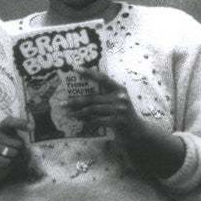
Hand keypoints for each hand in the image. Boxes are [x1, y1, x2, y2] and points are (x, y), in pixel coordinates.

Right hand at [0, 116, 30, 185]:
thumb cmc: (8, 149)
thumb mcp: (14, 138)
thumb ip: (22, 133)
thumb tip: (31, 127)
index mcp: (0, 127)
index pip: (9, 121)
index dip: (20, 123)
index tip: (31, 128)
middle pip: (19, 143)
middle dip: (23, 150)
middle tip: (18, 151)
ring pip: (14, 153)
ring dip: (16, 158)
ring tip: (11, 156)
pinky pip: (8, 162)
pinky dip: (10, 164)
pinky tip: (6, 162)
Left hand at [68, 68, 184, 177]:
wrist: (137, 132)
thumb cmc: (123, 116)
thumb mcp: (117, 102)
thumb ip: (105, 96)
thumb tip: (81, 95)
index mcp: (120, 89)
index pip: (102, 78)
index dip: (88, 72)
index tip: (75, 68)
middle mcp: (120, 97)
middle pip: (92, 98)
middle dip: (75, 101)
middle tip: (63, 103)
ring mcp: (120, 109)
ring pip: (92, 110)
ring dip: (78, 113)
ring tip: (69, 114)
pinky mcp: (118, 121)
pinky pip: (97, 120)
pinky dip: (87, 121)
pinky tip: (80, 122)